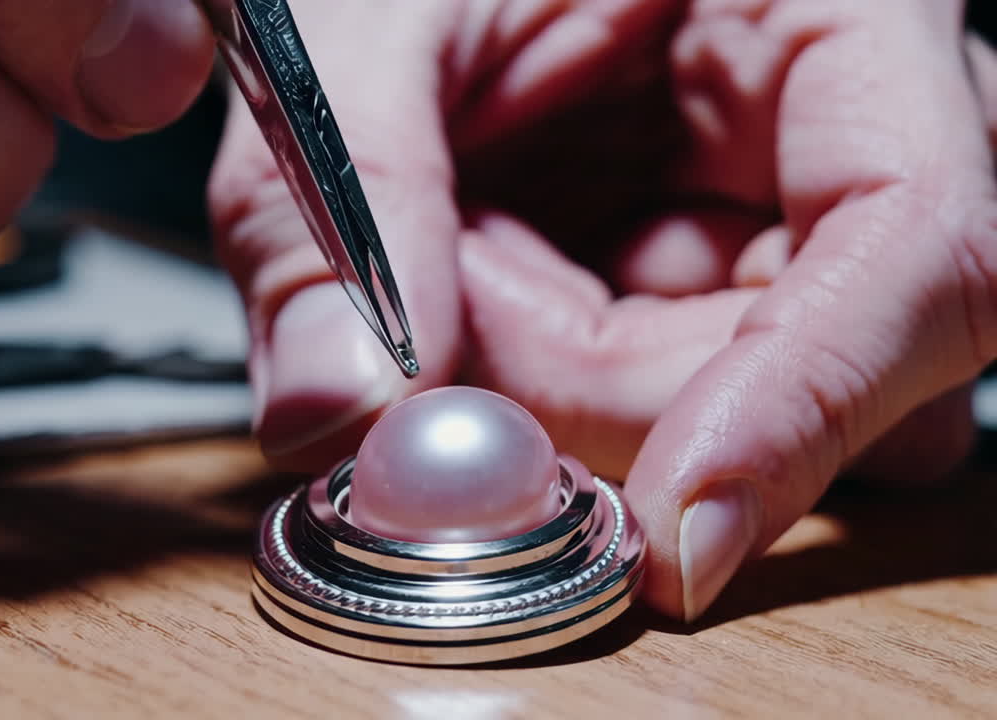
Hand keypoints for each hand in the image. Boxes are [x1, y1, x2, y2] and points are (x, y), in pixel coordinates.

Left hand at [209, 0, 996, 620]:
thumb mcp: (368, 21)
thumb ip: (359, 189)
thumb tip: (343, 408)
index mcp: (823, 10)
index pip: (916, 233)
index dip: (807, 402)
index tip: (672, 527)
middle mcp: (835, 121)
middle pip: (824, 358)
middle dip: (604, 387)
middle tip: (446, 331)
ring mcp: (775, 207)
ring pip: (735, 395)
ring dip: (566, 376)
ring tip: (466, 252)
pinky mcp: (703, 266)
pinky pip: (658, 386)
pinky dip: (549, 369)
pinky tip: (494, 274)